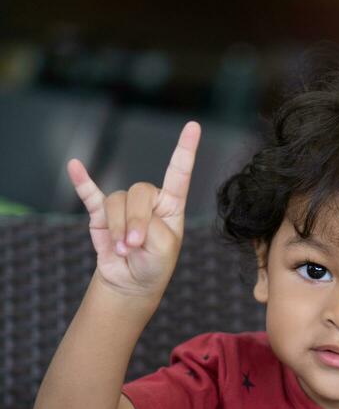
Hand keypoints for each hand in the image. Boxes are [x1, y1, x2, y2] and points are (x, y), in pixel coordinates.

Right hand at [67, 121, 200, 297]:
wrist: (132, 282)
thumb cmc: (155, 263)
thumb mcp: (164, 248)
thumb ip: (151, 227)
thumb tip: (126, 219)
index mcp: (170, 204)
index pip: (179, 174)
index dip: (185, 150)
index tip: (193, 126)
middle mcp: (148, 200)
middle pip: (138, 191)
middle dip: (135, 221)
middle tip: (135, 245)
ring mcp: (124, 204)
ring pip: (116, 202)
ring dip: (118, 229)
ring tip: (123, 250)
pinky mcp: (101, 213)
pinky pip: (90, 193)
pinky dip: (82, 181)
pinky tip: (74, 166)